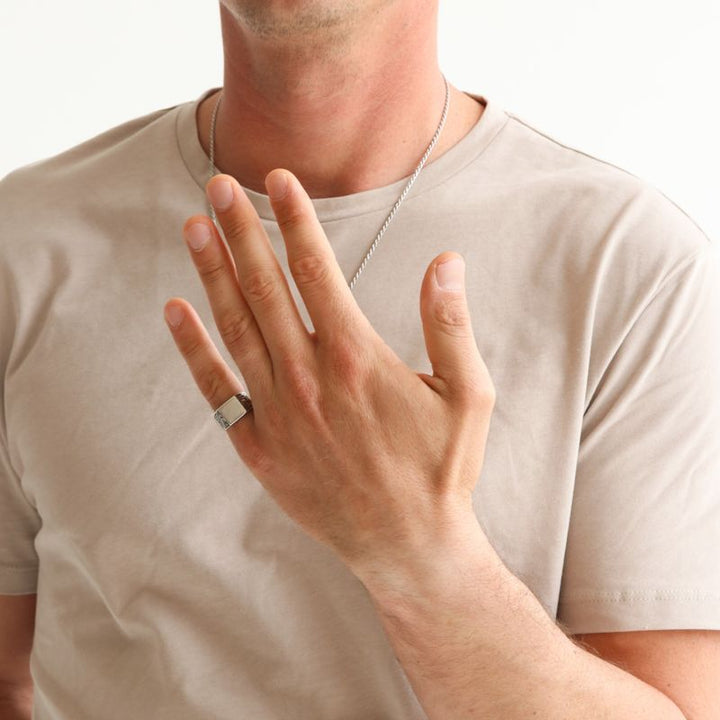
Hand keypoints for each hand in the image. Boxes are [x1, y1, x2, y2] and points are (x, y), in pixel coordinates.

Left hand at [163, 170, 495, 584]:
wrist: (408, 545)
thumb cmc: (442, 468)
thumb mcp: (469, 394)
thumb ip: (450, 325)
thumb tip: (446, 262)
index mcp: (356, 357)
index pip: (316, 271)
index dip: (295, 220)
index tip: (277, 180)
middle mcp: (308, 377)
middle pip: (266, 288)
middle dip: (241, 231)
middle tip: (219, 185)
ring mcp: (278, 413)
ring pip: (236, 328)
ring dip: (213, 274)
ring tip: (195, 227)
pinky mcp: (260, 448)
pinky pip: (217, 390)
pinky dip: (193, 349)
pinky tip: (176, 311)